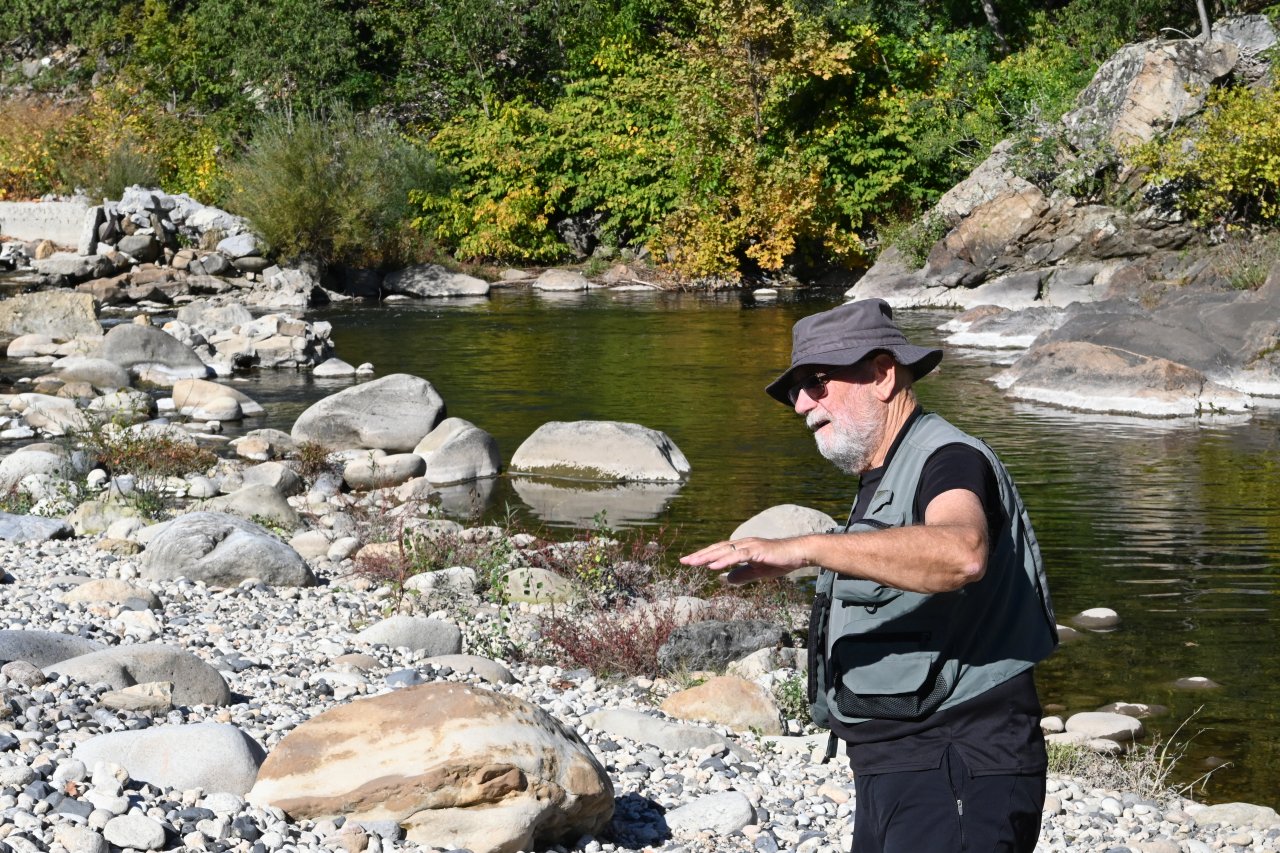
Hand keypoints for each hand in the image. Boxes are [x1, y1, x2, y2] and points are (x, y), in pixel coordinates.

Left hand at [679, 537, 807, 584]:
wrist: (799, 554)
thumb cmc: (780, 561)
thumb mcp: (758, 572)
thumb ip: (743, 575)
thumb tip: (727, 580)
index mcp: (742, 549)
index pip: (719, 552)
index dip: (704, 556)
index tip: (689, 562)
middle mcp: (743, 544)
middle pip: (717, 549)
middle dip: (699, 556)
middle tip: (683, 561)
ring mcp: (749, 546)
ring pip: (724, 551)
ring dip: (707, 557)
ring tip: (693, 562)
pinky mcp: (757, 550)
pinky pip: (737, 556)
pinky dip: (724, 560)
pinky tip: (713, 566)